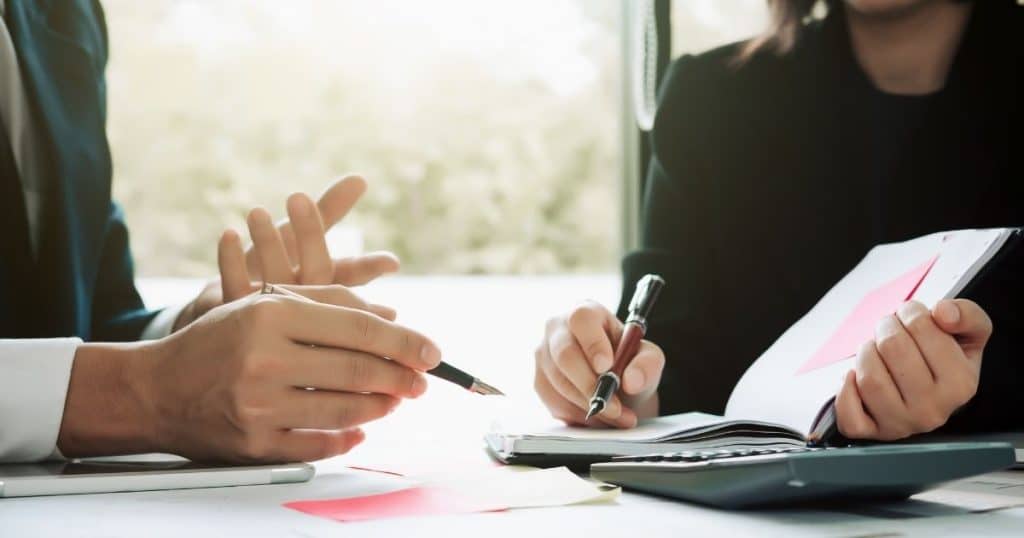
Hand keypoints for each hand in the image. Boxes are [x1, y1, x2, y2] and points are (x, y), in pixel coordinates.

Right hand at [59, 287, 442, 462]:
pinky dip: (348, 437)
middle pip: (357, 370)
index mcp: (272, 314)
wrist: (157, 389)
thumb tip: (393, 319)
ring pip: (344, 410)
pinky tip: (362, 427)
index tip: (433, 352)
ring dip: (380, 407)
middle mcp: (265, 358)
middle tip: (421, 382)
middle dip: (401, 378)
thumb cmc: (222, 339)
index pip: (358, 328)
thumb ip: (330, 304)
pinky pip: (319, 445)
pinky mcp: (254, 444)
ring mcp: (259, 405)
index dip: (404, 342)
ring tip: (394, 400)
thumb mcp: (267, 303)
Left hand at [174, 175, 400, 329]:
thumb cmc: (277, 270)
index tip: (392, 263)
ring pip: (276, 279)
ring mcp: (274, 312)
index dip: (370, 269)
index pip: (354, 276)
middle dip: (309, 234)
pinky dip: (231, 259)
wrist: (234, 323)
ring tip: (256, 211)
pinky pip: (235, 286)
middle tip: (299, 196)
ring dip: (266, 243)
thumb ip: (330, 209)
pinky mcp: (238, 315)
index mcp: (327, 286)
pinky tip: (228, 233)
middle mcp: (305, 302)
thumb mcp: (303, 238)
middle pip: (316, 273)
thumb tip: (359, 178)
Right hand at [534, 301, 664, 427]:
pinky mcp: (539, 381)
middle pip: (564, 354)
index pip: (581, 319)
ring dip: (590, 405)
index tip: (607, 367)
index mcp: (586, 312)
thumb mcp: (648, 359)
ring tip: (617, 416)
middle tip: (616, 407)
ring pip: (559, 383)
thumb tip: (631, 380)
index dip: (593, 343)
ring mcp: (544, 355)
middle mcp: (557, 329)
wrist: (615, 384)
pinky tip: (599, 417)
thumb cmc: (628, 363)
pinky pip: (554, 402)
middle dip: (591, 385)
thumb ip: (647, 364)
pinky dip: (579, 415)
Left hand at [835, 299, 991, 440]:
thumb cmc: (946, 361)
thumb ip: (967, 315)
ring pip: (869, 377)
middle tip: (891, 330)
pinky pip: (848, 416)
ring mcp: (902, 425)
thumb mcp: (969, 334)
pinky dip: (845, 390)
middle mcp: (933, 410)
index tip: (913, 317)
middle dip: (886, 328)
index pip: (921, 327)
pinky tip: (855, 377)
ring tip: (877, 351)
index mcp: (961, 384)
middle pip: (891, 347)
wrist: (931, 394)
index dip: (911, 312)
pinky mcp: (873, 433)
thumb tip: (943, 313)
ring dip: (866, 353)